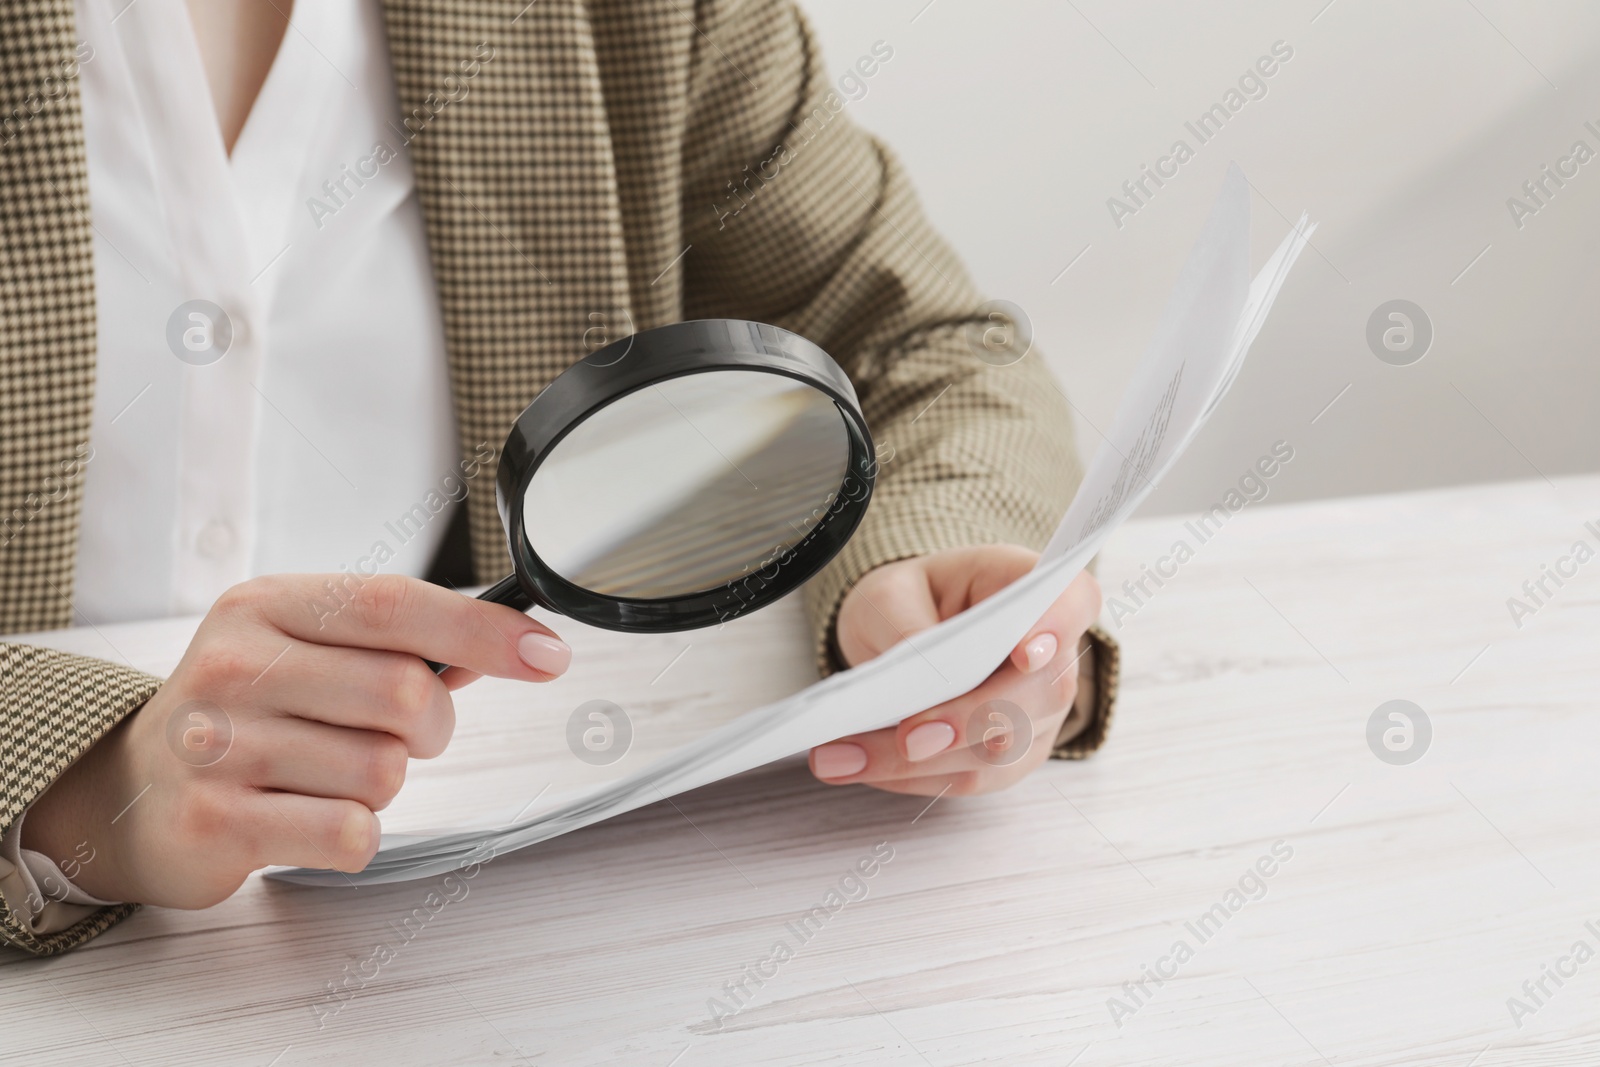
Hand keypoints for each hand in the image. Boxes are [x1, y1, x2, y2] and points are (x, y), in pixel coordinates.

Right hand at [23, 574, 569, 907]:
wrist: (130, 793)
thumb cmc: (247, 713)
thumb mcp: (303, 648)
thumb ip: (398, 641)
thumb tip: (517, 643)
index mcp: (264, 606)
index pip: (393, 603)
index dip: (482, 629)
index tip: (548, 655)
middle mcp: (234, 665)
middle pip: (406, 693)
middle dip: (431, 728)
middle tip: (400, 738)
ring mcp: (217, 744)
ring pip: (385, 770)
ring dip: (382, 786)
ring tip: (326, 776)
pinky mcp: (215, 820)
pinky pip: (350, 833)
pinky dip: (356, 835)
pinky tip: (309, 818)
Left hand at [810, 545, 1100, 796]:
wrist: (904, 630)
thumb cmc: (911, 600)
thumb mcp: (892, 592)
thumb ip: (908, 624)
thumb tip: (919, 675)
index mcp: (1030, 589)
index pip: (1072, 601)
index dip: (1057, 626)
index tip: (1024, 652)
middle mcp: (1052, 656)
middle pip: (1039, 694)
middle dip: (970, 720)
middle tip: (908, 737)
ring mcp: (1038, 715)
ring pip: (1000, 750)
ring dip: (916, 763)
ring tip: (839, 756)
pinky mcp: (1010, 759)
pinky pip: (966, 778)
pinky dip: (905, 778)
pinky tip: (853, 766)